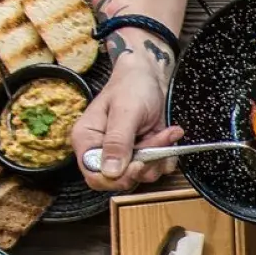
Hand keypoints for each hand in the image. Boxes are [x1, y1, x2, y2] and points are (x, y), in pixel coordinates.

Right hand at [72, 56, 181, 192]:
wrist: (150, 76)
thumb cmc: (132, 86)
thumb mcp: (125, 112)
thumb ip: (117, 141)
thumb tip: (110, 172)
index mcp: (87, 140)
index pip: (94, 176)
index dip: (117, 178)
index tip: (138, 164)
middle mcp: (102, 150)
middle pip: (122, 178)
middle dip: (145, 162)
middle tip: (157, 139)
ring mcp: (124, 153)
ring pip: (143, 174)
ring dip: (159, 155)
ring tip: (165, 132)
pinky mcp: (142, 152)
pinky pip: (157, 167)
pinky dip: (167, 154)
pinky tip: (168, 134)